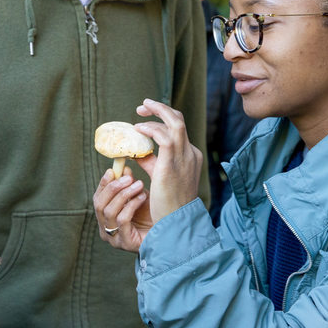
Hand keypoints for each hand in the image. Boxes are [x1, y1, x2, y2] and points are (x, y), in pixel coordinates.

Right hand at [93, 165, 150, 251]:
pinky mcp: (125, 243)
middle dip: (113, 188)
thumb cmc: (154, 216)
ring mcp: (114, 239)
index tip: (112, 170)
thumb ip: (130, 183)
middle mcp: (105, 230)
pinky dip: (131, 205)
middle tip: (128, 177)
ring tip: (139, 185)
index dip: (104, 184)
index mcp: (105, 219)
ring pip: (109, 211)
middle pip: (99, 205)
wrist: (169, 236)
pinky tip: (143, 197)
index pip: (98, 199)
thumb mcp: (139, 195)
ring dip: (124, 194)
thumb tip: (124, 169)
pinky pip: (122, 219)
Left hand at [130, 98, 203, 223]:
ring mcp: (184, 157)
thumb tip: (137, 151)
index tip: (144, 119)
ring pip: (175, 122)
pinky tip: (139, 129)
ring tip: (141, 109)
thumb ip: (151, 161)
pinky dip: (151, 129)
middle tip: (142, 106)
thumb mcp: (160, 176)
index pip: (178, 129)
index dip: (161, 120)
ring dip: (157, 111)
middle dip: (160, 109)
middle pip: (178, 120)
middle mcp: (190, 153)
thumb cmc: (168, 203)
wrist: (177, 221)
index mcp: (190, 156)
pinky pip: (164, 136)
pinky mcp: (172, 163)